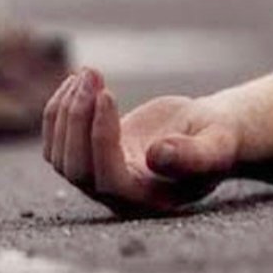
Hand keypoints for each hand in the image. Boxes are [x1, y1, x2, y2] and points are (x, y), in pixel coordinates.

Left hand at [42, 68, 241, 212]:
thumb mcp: (215, 146)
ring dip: (66, 109)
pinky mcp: (88, 156)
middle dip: (77, 118)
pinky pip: (56, 140)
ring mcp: (99, 177)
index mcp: (148, 199)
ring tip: (89, 72)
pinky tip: (79, 80)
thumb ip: (192, 156)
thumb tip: (158, 156)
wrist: (207, 133)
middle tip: (93, 75)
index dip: (102, 137)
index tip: (108, 94)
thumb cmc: (216, 141)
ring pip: (58, 155)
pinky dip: (59, 108)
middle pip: (76, 169)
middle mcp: (117, 196)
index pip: (109, 178)